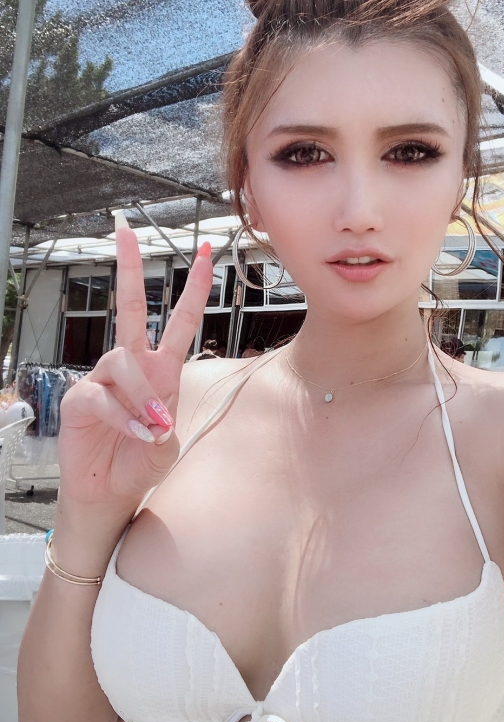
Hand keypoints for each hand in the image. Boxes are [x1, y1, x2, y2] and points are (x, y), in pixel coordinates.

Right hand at [57, 215, 212, 506]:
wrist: (111, 492)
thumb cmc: (141, 460)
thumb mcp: (168, 440)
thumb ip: (165, 420)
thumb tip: (154, 413)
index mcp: (160, 368)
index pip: (178, 321)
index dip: (192, 289)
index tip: (204, 254)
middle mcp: (131, 366)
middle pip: (130, 308)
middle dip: (129, 268)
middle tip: (124, 230)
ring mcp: (103, 379)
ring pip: (124, 361)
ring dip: (143, 395)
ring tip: (153, 427)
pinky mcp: (80, 398)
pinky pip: (103, 396)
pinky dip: (125, 418)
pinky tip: (138, 435)